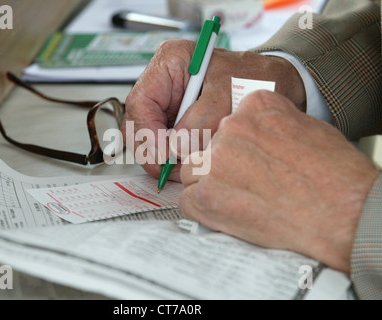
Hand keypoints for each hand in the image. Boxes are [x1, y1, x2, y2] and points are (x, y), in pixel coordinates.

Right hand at [121, 39, 306, 179]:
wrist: (275, 82)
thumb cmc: (254, 78)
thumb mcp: (227, 97)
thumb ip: (199, 124)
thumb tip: (174, 150)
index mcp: (170, 62)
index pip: (140, 102)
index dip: (147, 133)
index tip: (164, 156)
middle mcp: (164, 81)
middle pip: (138, 122)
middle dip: (152, 149)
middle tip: (170, 169)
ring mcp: (168, 100)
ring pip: (148, 135)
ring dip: (163, 155)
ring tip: (185, 167)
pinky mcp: (177, 116)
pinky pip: (164, 141)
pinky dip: (174, 155)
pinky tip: (189, 161)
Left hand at [179, 90, 379, 272]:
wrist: (343, 213)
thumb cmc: (335, 176)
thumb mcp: (306, 128)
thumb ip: (272, 124)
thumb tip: (257, 135)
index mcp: (256, 105)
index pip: (227, 123)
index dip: (236, 147)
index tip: (247, 161)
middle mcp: (231, 127)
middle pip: (208, 147)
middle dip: (222, 167)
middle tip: (246, 185)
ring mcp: (216, 161)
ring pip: (193, 172)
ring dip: (209, 186)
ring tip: (240, 201)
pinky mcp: (207, 195)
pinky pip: (188, 200)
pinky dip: (203, 210)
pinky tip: (229, 214)